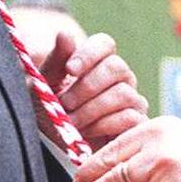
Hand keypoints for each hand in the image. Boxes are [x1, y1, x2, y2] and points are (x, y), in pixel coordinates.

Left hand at [38, 31, 147, 150]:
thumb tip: (66, 35)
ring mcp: (132, 100)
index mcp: (98, 61)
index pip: (105, 44)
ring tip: (71, 122)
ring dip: (92, 109)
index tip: (69, 70)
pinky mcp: (136, 124)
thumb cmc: (50, 112)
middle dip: (87, 86)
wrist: (57, 146)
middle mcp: (120, 78)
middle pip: (116, 67)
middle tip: (64, 103)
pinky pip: (130, 117)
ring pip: (123, 93)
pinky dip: (103, 125)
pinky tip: (87, 132)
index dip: (89, 54)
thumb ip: (55, 61)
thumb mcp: (43, 86)